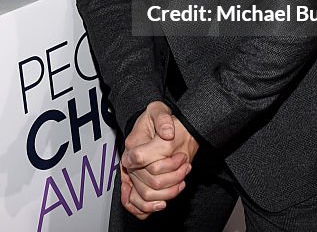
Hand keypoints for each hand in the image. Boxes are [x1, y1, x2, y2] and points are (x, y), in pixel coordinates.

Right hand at [120, 102, 196, 219]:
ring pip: (147, 195)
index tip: (182, 156)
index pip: (141, 160)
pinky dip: (152, 206)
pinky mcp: (137, 184)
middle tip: (186, 165)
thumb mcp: (159, 110)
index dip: (166, 162)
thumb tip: (167, 133)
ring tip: (182, 179)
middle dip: (174, 177)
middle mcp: (130, 162)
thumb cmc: (157, 120)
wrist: (157, 129)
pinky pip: (138, 204)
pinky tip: (167, 198)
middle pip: (150, 181)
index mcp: (133, 143)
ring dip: (169, 192)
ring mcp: (133, 175)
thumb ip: (163, 119)